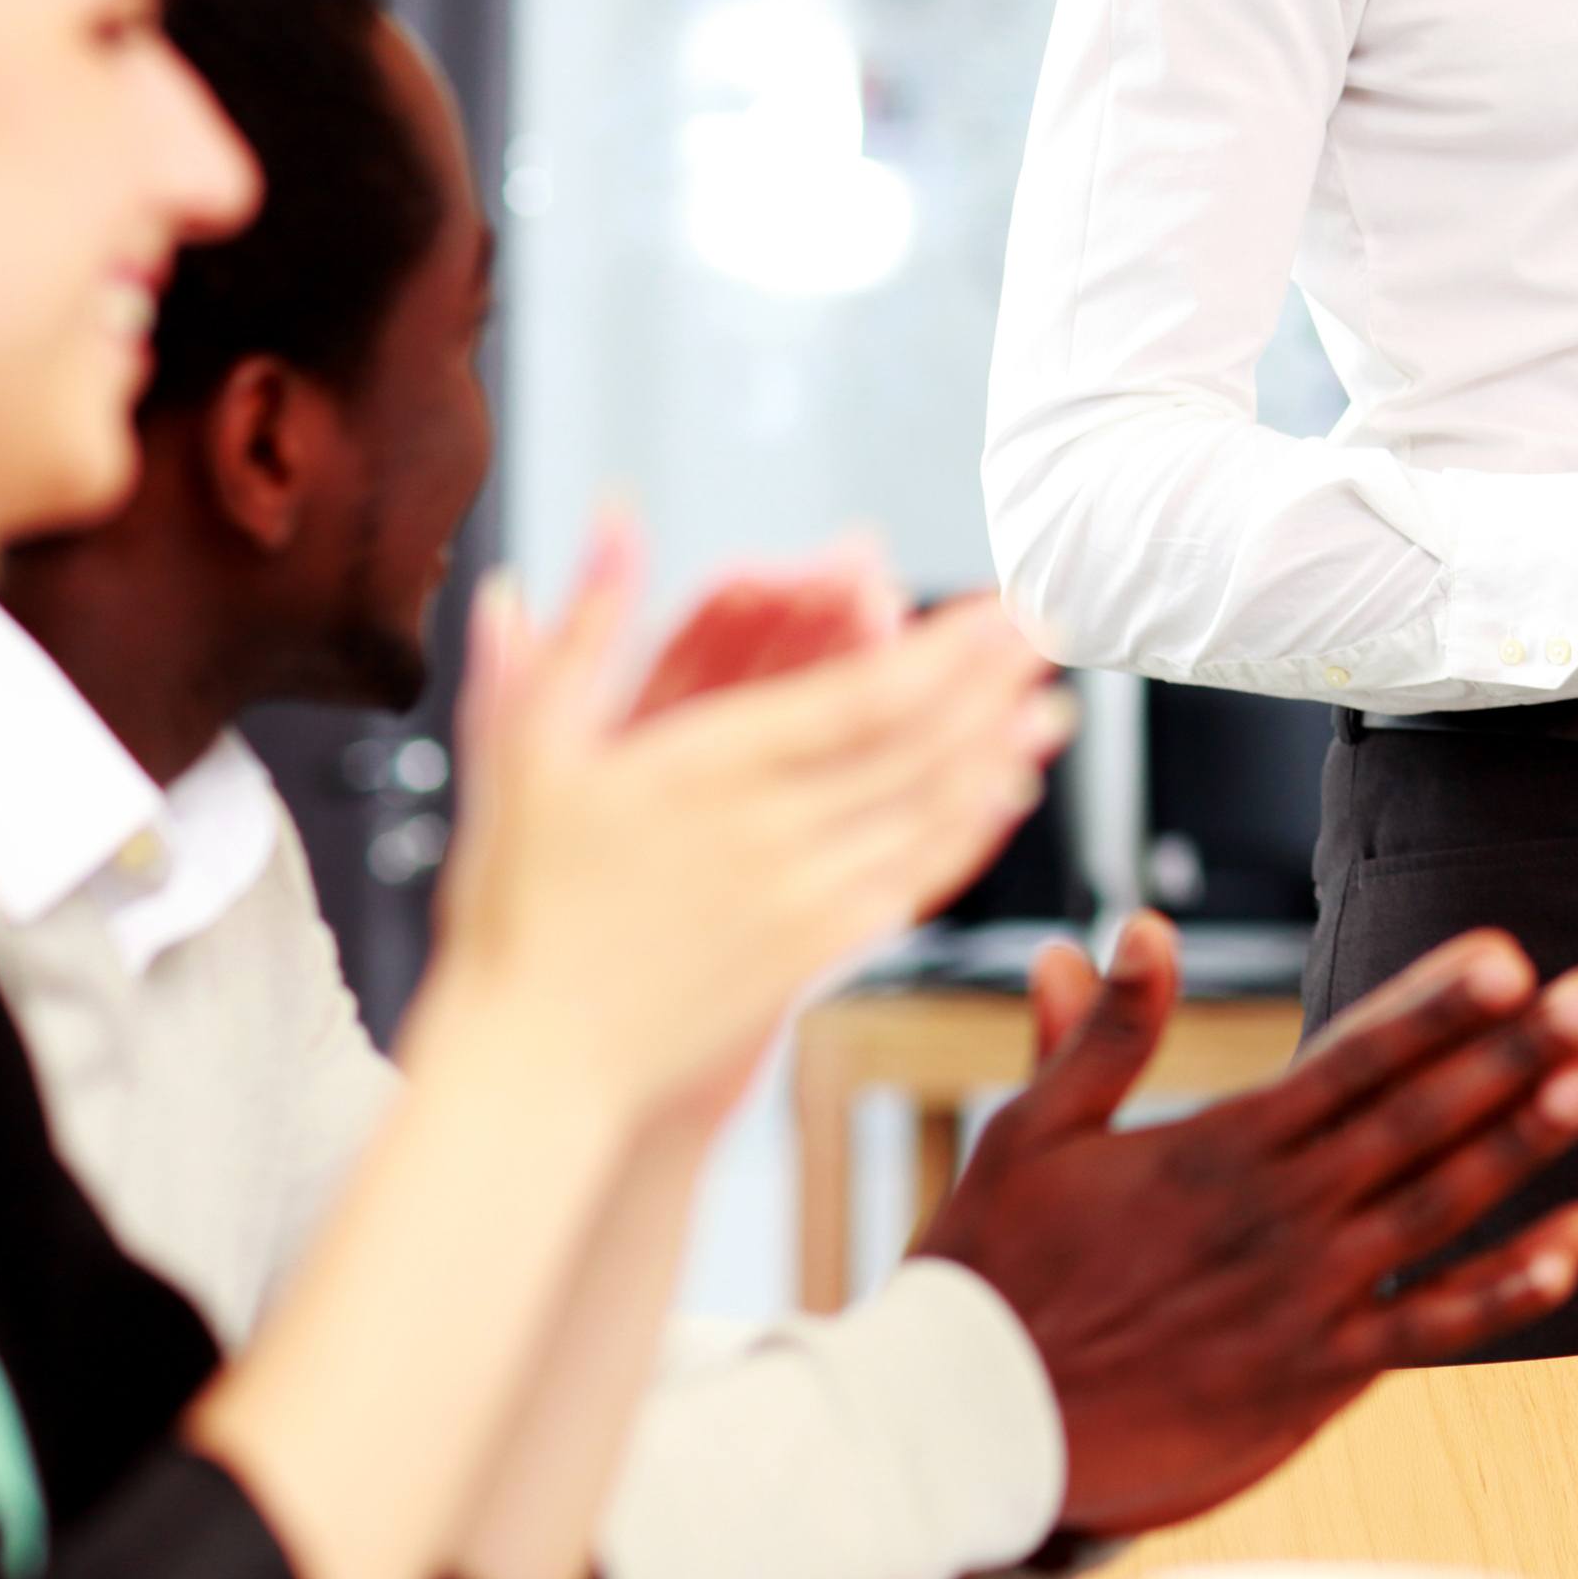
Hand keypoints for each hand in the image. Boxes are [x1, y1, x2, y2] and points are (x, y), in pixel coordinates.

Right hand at [436, 532, 1067, 1123]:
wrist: (533, 1064)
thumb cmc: (519, 901)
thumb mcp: (526, 750)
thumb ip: (586, 627)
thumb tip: (613, 514)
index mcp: (709, 770)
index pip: (862, 695)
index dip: (949, 649)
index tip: (1004, 609)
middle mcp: (772, 832)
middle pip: (918, 745)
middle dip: (997, 684)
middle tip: (1058, 633)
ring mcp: (801, 899)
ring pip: (929, 811)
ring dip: (1002, 752)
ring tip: (1056, 706)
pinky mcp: (813, 955)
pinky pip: (914, 880)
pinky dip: (967, 833)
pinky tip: (1002, 798)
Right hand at [915, 912, 1577, 1538]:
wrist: (963, 1430)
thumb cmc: (993, 1276)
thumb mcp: (1032, 1132)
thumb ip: (1104, 1033)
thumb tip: (1134, 931)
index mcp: (1217, 1145)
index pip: (1351, 1056)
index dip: (1436, 1004)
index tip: (1508, 955)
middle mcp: (1277, 1214)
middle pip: (1420, 1115)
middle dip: (1518, 1048)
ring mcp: (1303, 1298)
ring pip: (1440, 1207)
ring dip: (1527, 1141)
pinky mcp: (1311, 1378)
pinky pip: (1428, 1328)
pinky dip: (1506, 1289)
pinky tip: (1575, 1247)